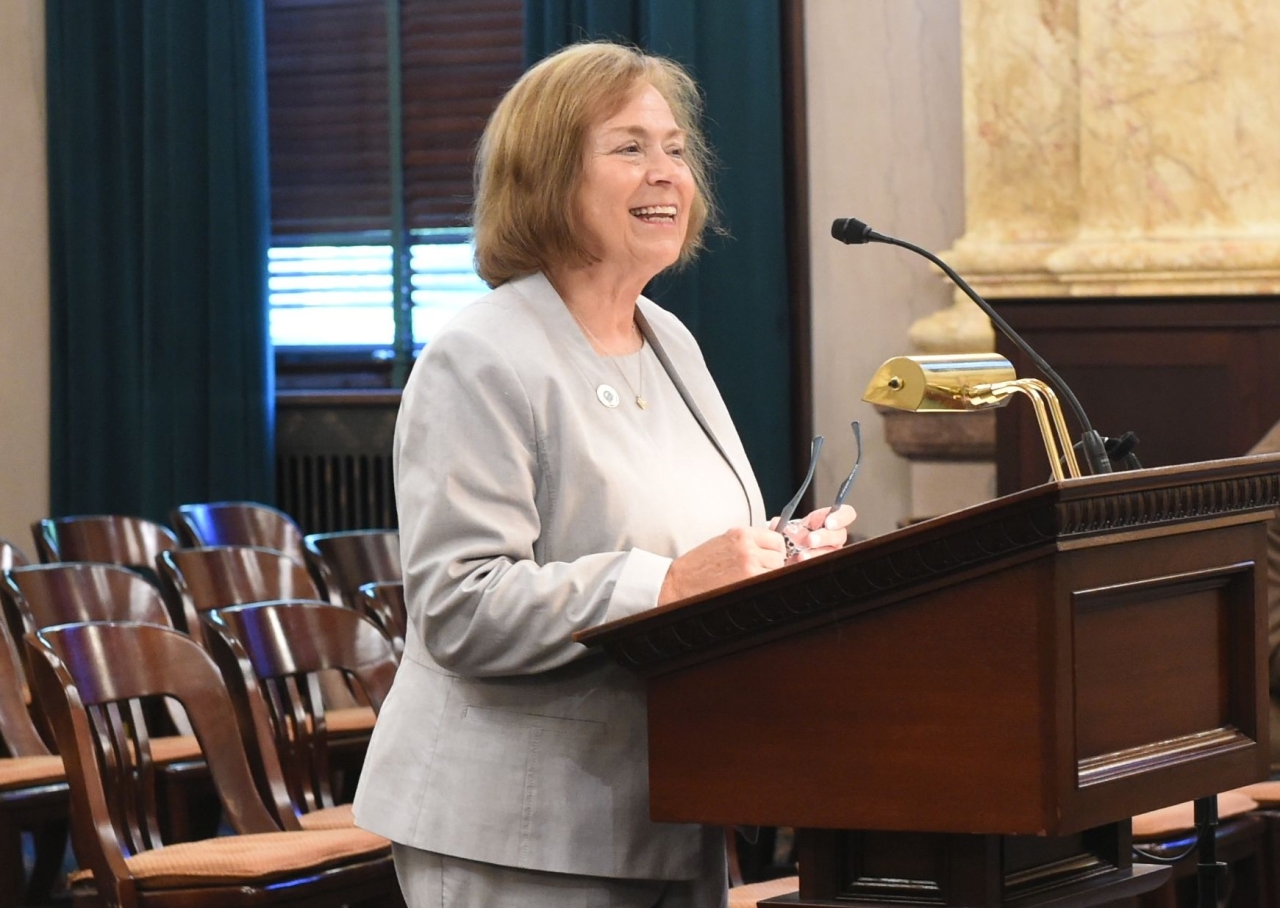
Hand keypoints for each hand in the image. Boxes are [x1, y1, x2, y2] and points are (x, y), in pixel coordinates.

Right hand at [658, 527, 786, 605]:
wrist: (679, 583)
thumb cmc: (700, 565)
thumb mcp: (725, 542)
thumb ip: (750, 541)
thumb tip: (777, 543)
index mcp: (741, 534)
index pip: (777, 539)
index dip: (775, 551)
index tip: (769, 558)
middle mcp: (747, 547)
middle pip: (780, 556)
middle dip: (772, 565)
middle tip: (755, 572)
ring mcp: (749, 566)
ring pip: (778, 571)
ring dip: (768, 576)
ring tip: (748, 580)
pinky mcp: (749, 583)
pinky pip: (769, 584)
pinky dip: (763, 587)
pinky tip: (748, 588)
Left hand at [771, 504, 855, 561]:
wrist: (783, 555)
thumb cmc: (790, 538)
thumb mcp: (786, 527)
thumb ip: (783, 523)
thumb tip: (777, 523)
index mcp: (825, 520)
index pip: (845, 514)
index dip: (841, 517)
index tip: (828, 522)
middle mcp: (832, 537)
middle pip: (840, 534)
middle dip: (825, 537)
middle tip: (810, 540)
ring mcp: (829, 552)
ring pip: (832, 552)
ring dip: (816, 553)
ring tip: (801, 555)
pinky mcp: (823, 564)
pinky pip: (823, 565)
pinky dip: (810, 564)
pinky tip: (799, 563)